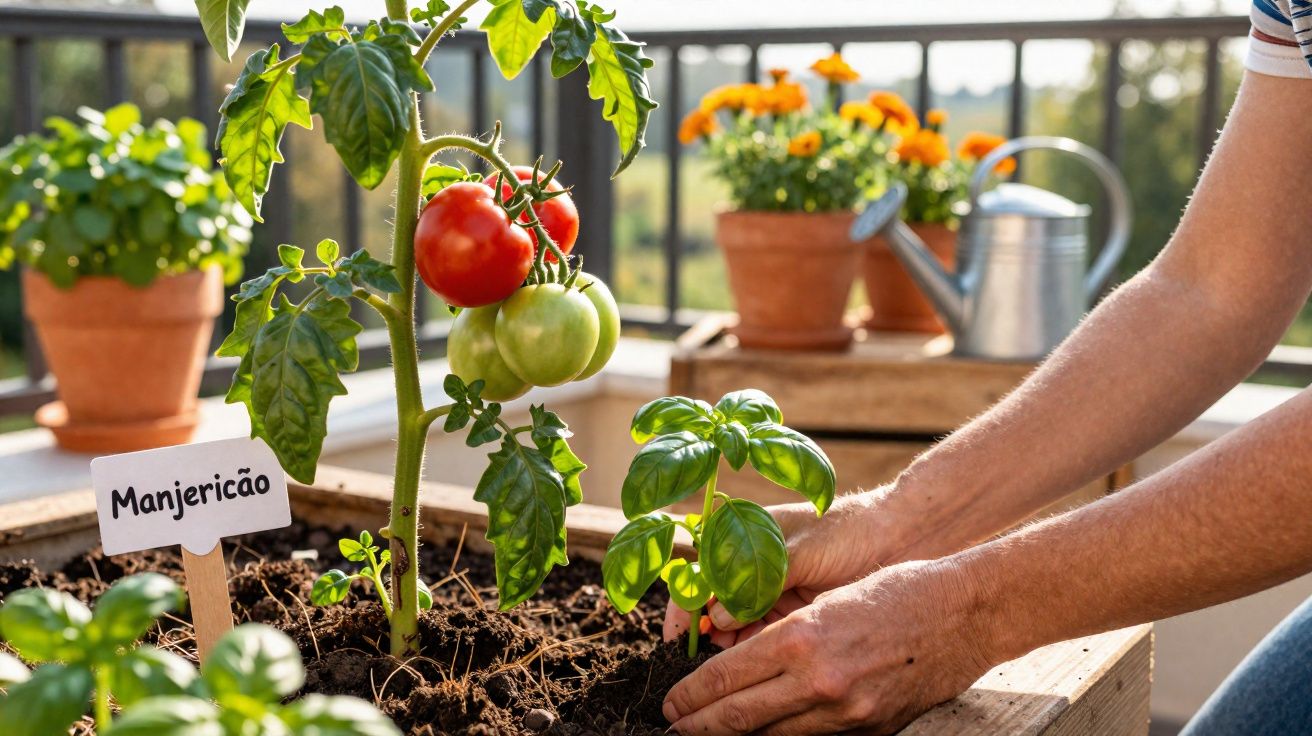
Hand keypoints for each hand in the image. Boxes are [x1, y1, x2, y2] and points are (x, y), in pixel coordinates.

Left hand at [662, 560, 996, 734]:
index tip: (670, 703)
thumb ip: (784, 635)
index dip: (691, 696)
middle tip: (673, 729)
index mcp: (802, 638)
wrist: (967, 613)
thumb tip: (740, 661)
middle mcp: (819, 681)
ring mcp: (846, 713)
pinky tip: (764, 735)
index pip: (727, 678)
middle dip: (699, 727)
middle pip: (739, 717)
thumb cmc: (897, 589)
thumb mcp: (828, 600)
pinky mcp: (870, 730)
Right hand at [663, 490, 895, 648]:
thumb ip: (756, 583)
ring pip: (735, 628)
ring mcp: (771, 591)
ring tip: (729, 670)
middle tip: (701, 665)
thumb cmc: (846, 531)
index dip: (684, 606)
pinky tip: (752, 669)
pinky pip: (761, 638)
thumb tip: (718, 618)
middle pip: (712, 606)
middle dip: (705, 635)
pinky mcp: (791, 614)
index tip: (678, 637)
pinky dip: (754, 654)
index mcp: (742, 535)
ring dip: (729, 649)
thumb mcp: (797, 553)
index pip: (697, 572)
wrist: (900, 538)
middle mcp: (751, 565)